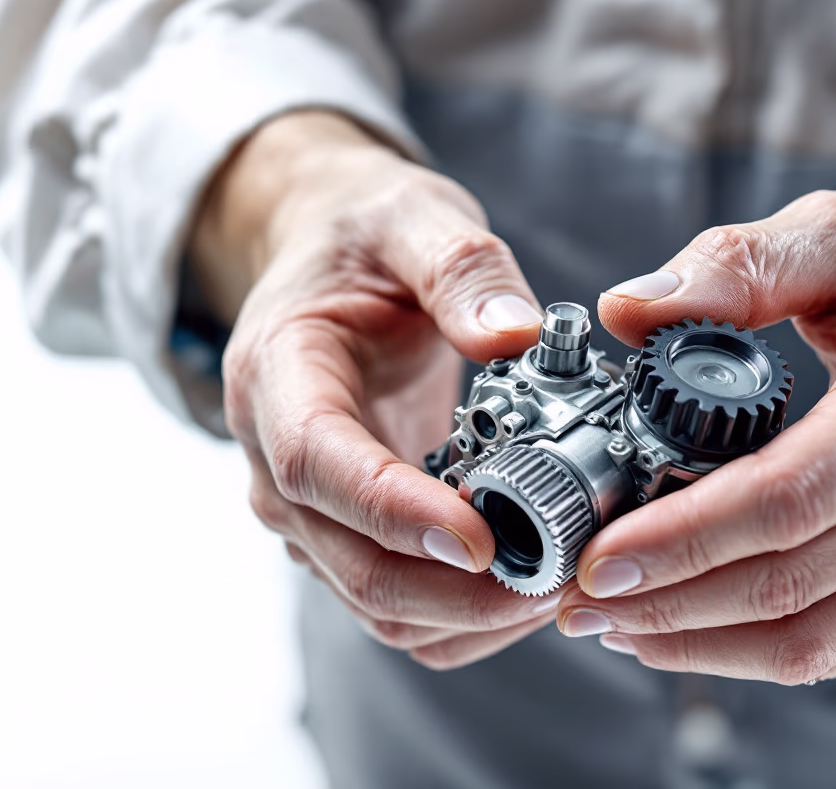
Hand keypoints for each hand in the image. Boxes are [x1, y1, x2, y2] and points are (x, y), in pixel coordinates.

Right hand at [192, 112, 560, 669]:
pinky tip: (528, 584)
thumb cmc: (363, 240)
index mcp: (276, 376)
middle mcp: (277, 460)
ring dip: (467, 615)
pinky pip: (399, 604)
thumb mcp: (412, 219)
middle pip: (351, 562)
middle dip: (455, 590)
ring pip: (377, 603)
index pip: (315, 465)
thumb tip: (515, 335)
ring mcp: (310, 509)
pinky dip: (462, 616)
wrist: (331, 262)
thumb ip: (461, 269)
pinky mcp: (349, 532)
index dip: (395, 513)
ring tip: (559, 582)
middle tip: (558, 575)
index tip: (479, 537)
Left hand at [556, 164, 835, 682]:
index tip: (598, 559)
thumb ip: (734, 266)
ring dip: (696, 642)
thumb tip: (625, 310)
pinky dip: (747, 652)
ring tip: (607, 623)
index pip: (786, 500)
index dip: (682, 538)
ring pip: (808, 638)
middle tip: (572, 598)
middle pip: (786, 584)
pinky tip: (677, 631)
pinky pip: (835, 646)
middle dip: (666, 602)